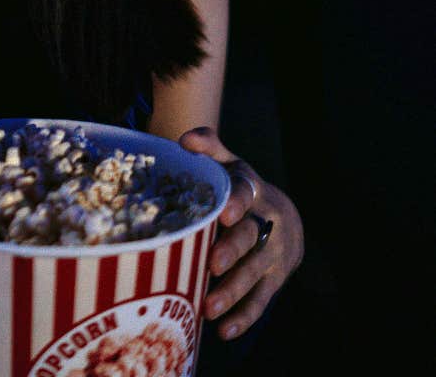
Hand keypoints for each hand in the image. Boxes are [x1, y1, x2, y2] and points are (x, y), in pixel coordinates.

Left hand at [179, 126, 303, 340]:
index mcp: (251, 189)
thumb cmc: (243, 189)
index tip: (225, 214)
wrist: (286, 217)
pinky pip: (261, 301)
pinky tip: (224, 330)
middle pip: (251, 237)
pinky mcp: (275, 280)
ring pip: (255, 273)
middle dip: (233, 251)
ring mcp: (273, 253)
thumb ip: (211, 148)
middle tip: (212, 264)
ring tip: (209, 308)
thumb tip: (184, 139)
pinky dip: (244, 317)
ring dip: (233, 291)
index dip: (237, 202)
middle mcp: (266, 221)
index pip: (246, 192)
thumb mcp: (231, 165)